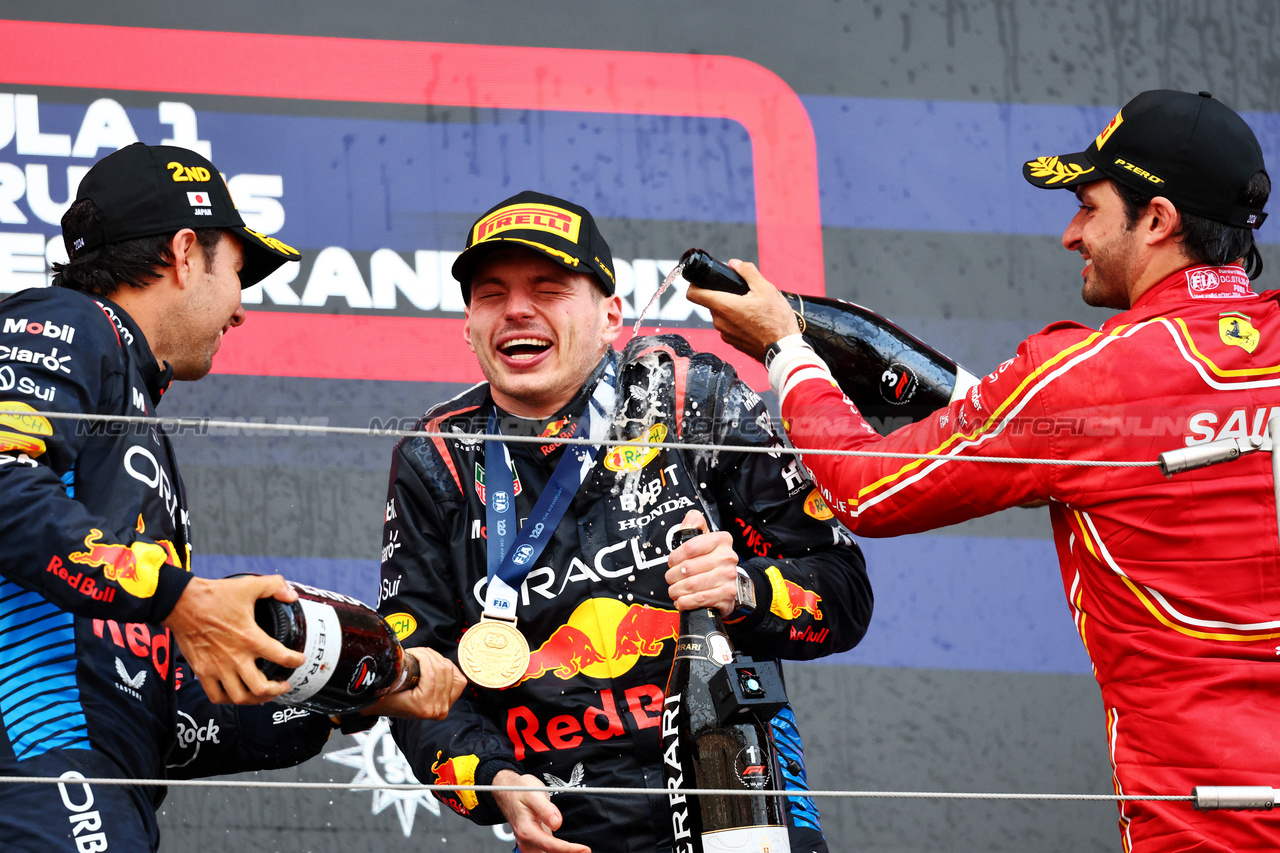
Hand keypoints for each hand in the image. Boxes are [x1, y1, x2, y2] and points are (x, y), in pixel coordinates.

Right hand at [162, 574, 304, 704]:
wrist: (181, 603)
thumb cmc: (214, 595)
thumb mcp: (249, 585)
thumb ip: (274, 586)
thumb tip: (292, 595)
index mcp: (250, 638)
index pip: (280, 656)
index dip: (295, 661)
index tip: (299, 661)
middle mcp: (235, 657)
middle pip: (260, 688)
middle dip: (276, 690)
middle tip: (282, 685)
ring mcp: (217, 667)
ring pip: (239, 697)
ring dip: (255, 699)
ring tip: (263, 694)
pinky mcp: (202, 671)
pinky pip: (216, 696)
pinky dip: (228, 700)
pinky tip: (237, 694)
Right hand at [359, 647, 466, 719]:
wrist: (380, 709)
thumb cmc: (382, 697)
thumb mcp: (386, 684)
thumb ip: (397, 671)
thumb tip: (399, 651)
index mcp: (424, 706)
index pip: (431, 673)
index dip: (422, 656)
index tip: (412, 651)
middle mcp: (438, 708)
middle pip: (442, 670)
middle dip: (429, 655)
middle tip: (416, 651)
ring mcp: (444, 706)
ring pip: (450, 671)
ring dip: (438, 659)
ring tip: (424, 655)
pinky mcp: (448, 703)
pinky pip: (458, 680)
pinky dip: (450, 669)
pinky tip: (437, 664)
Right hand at [491, 769, 590, 852]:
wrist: (507, 790)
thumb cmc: (519, 790)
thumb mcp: (533, 793)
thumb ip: (546, 809)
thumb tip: (557, 823)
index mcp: (526, 830)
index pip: (550, 846)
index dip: (569, 850)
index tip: (584, 849)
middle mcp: (526, 840)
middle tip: (585, 851)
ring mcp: (529, 842)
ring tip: (580, 851)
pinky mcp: (534, 841)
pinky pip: (546, 851)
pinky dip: (558, 851)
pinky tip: (569, 849)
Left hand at [664, 510, 740, 615]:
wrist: (730, 582)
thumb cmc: (711, 559)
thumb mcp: (704, 538)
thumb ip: (694, 524)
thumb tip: (691, 518)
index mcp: (721, 540)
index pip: (690, 547)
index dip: (675, 556)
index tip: (672, 561)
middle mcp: (728, 558)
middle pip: (688, 568)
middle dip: (672, 576)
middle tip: (670, 578)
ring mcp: (729, 577)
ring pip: (692, 585)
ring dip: (677, 590)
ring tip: (674, 590)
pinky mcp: (727, 595)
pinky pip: (700, 599)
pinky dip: (686, 602)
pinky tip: (682, 601)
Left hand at [684, 259, 801, 361]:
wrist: (784, 348)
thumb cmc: (777, 320)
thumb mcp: (766, 289)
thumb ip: (748, 272)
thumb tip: (734, 263)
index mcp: (724, 306)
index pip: (693, 294)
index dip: (695, 284)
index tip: (702, 280)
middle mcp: (720, 322)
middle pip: (710, 302)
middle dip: (722, 295)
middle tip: (741, 293)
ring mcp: (725, 334)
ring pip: (720, 314)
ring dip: (730, 308)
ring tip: (751, 307)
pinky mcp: (732, 342)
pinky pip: (728, 326)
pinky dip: (735, 321)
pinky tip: (753, 320)